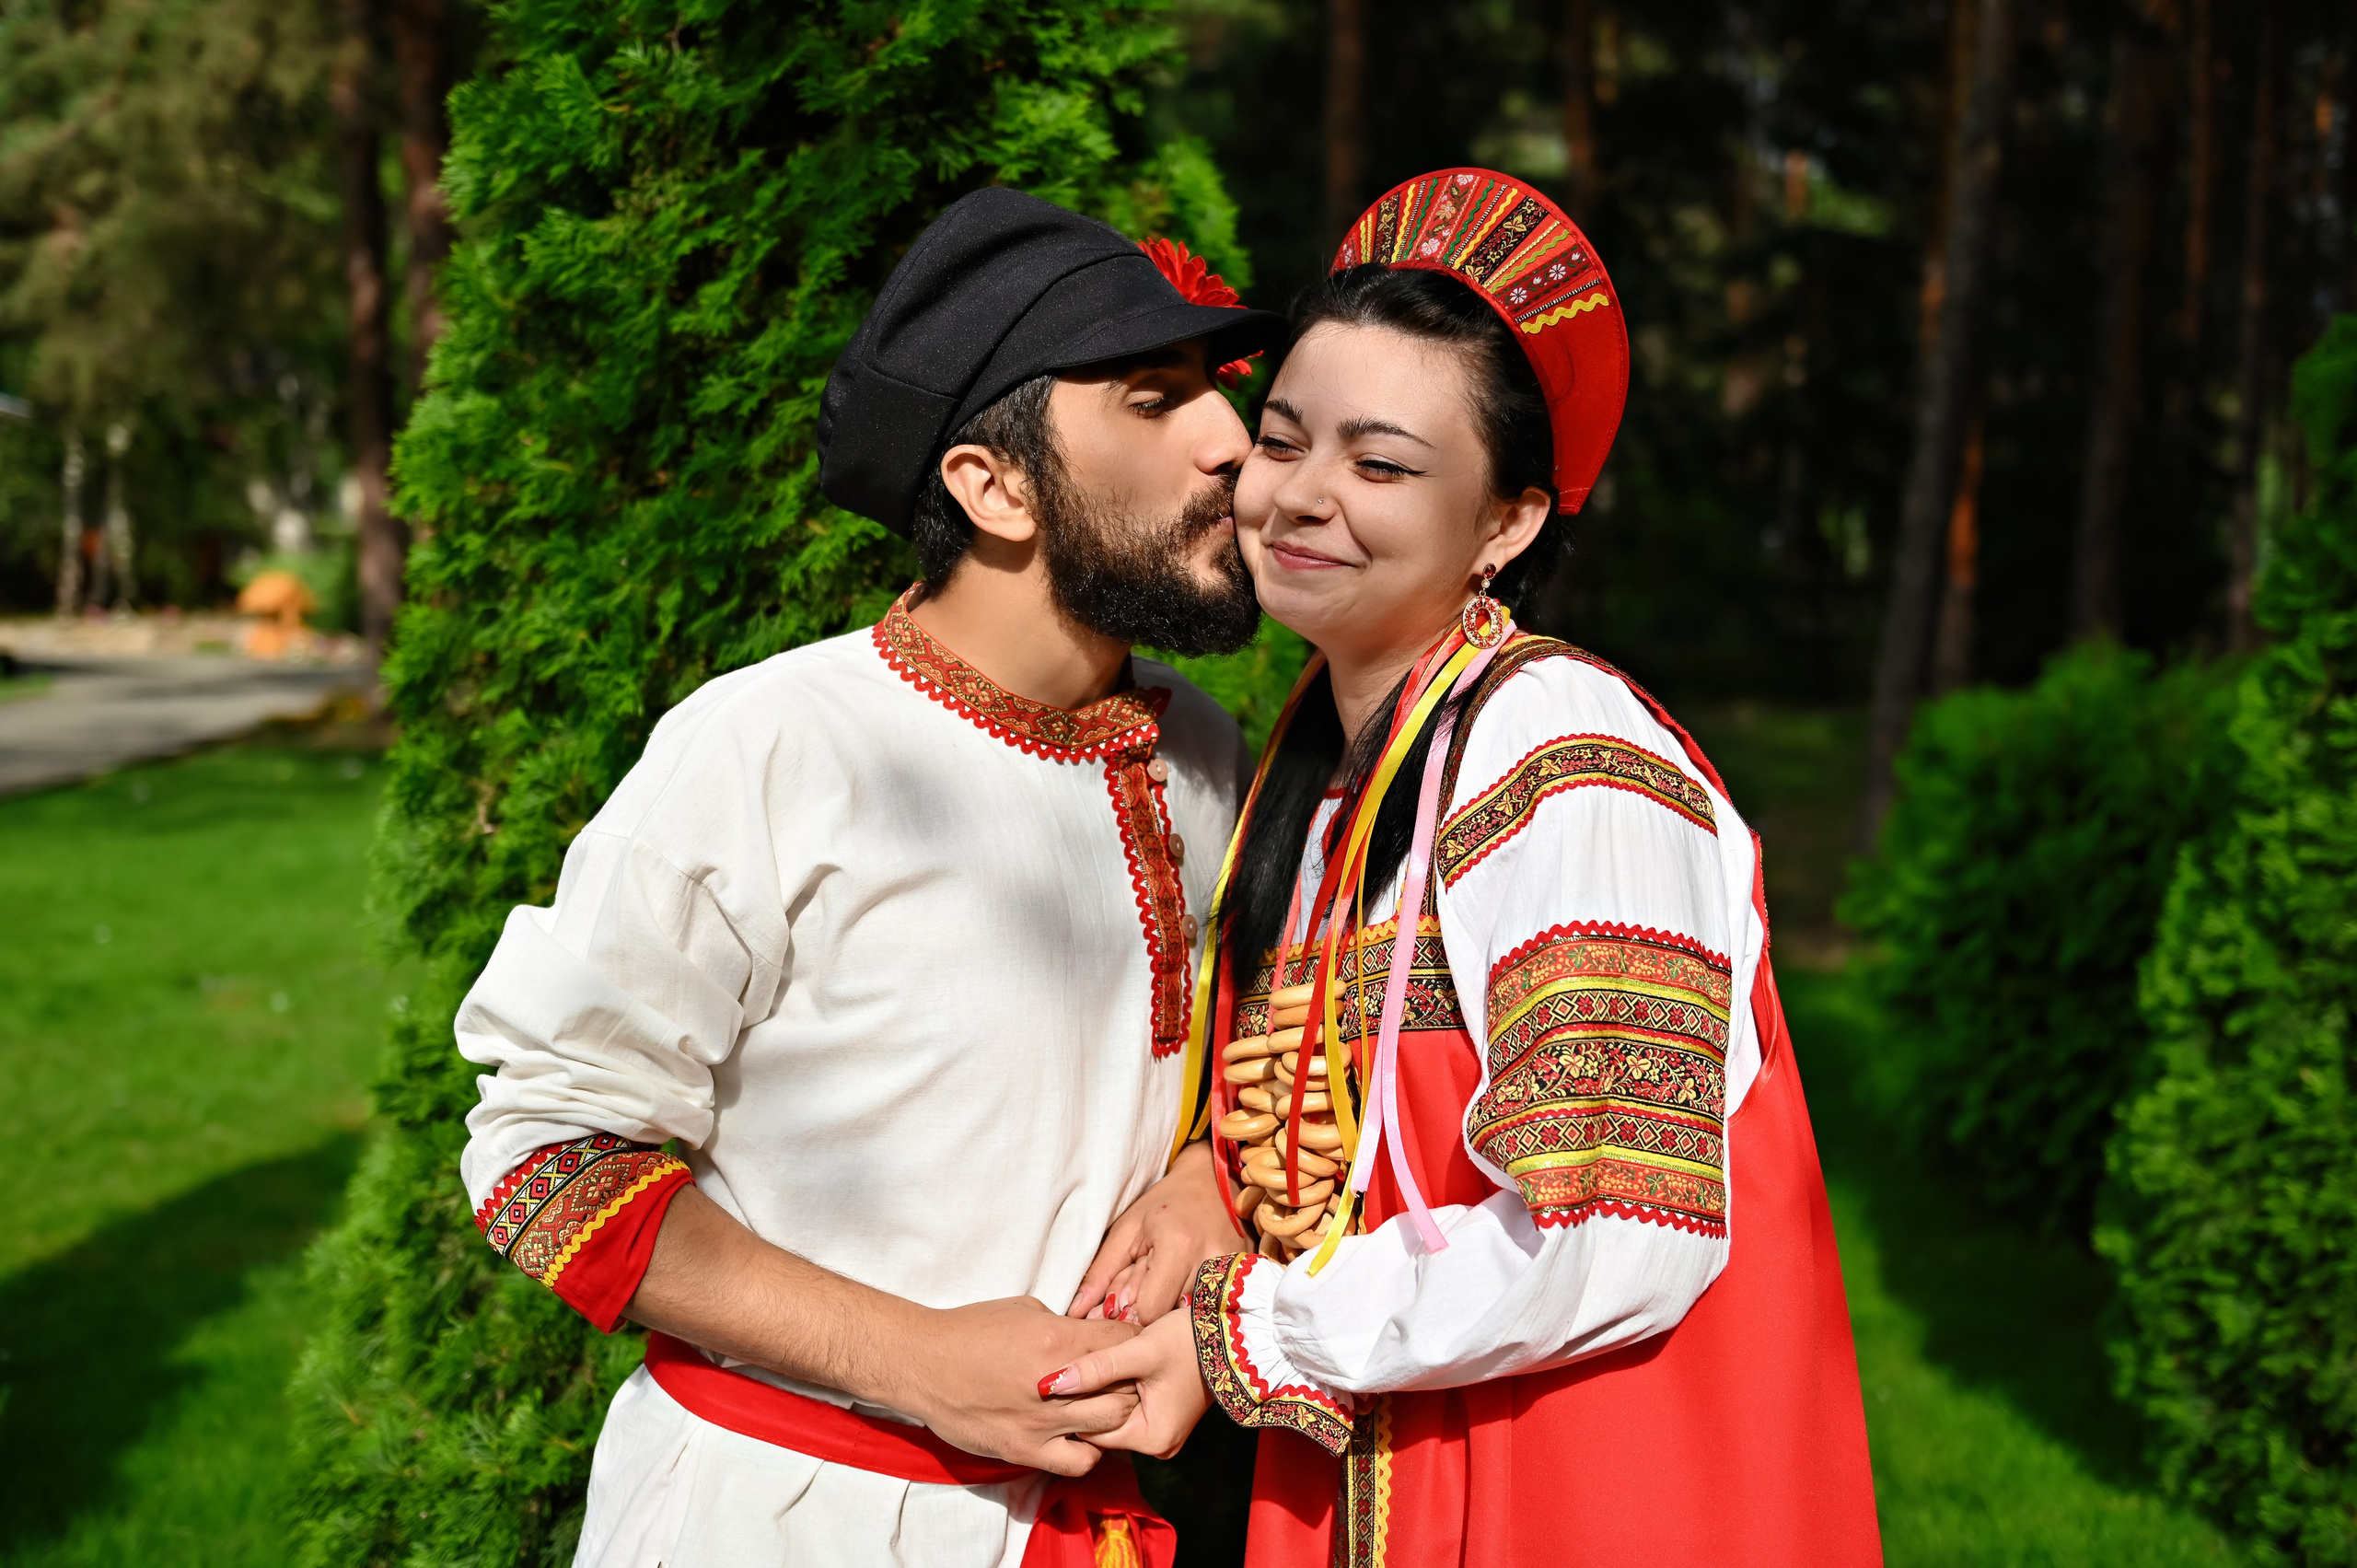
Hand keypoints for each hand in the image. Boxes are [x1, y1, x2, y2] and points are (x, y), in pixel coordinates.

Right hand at [892, 1297, 1141, 1476]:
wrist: (923, 1365)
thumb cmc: (969, 1330)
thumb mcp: (1023, 1308)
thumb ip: (1063, 1324)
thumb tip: (1092, 1333)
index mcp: (1055, 1338)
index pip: (1123, 1341)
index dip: (1132, 1341)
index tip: (1128, 1344)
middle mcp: (1055, 1382)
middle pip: (1126, 1387)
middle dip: (1131, 1380)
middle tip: (1122, 1378)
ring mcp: (1042, 1421)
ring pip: (1112, 1424)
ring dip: (1115, 1415)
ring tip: (1103, 1407)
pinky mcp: (1025, 1450)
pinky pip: (1079, 1462)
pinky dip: (1090, 1451)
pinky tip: (1080, 1437)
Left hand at [1048, 1307, 1209, 1460]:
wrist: (1230, 1334)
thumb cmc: (1187, 1340)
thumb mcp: (1138, 1349)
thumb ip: (1096, 1367)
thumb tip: (1050, 1384)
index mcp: (1152, 1437)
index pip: (1091, 1429)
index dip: (1076, 1402)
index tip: (1065, 1374)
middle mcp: (1159, 1445)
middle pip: (1102, 1427)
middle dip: (1088, 1399)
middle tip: (1077, 1367)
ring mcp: (1163, 1435)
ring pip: (1114, 1418)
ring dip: (1104, 1395)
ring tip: (1095, 1365)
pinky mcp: (1165, 1419)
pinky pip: (1129, 1412)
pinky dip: (1119, 1393)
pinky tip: (1113, 1371)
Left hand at [1068, 1141, 1239, 1324]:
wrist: (1213, 1182)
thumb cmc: (1164, 1205)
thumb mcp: (1127, 1230)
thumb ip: (1101, 1273)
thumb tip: (1076, 1313)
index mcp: (1178, 1245)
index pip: (1151, 1310)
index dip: (1134, 1313)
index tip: (1128, 1303)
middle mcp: (1211, 1260)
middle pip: (1172, 1317)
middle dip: (1154, 1311)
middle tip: (1147, 1289)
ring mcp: (1234, 1271)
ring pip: (1193, 1317)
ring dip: (1175, 1308)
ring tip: (1169, 1283)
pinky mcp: (1246, 1277)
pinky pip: (1214, 1307)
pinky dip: (1196, 1304)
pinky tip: (1189, 1286)